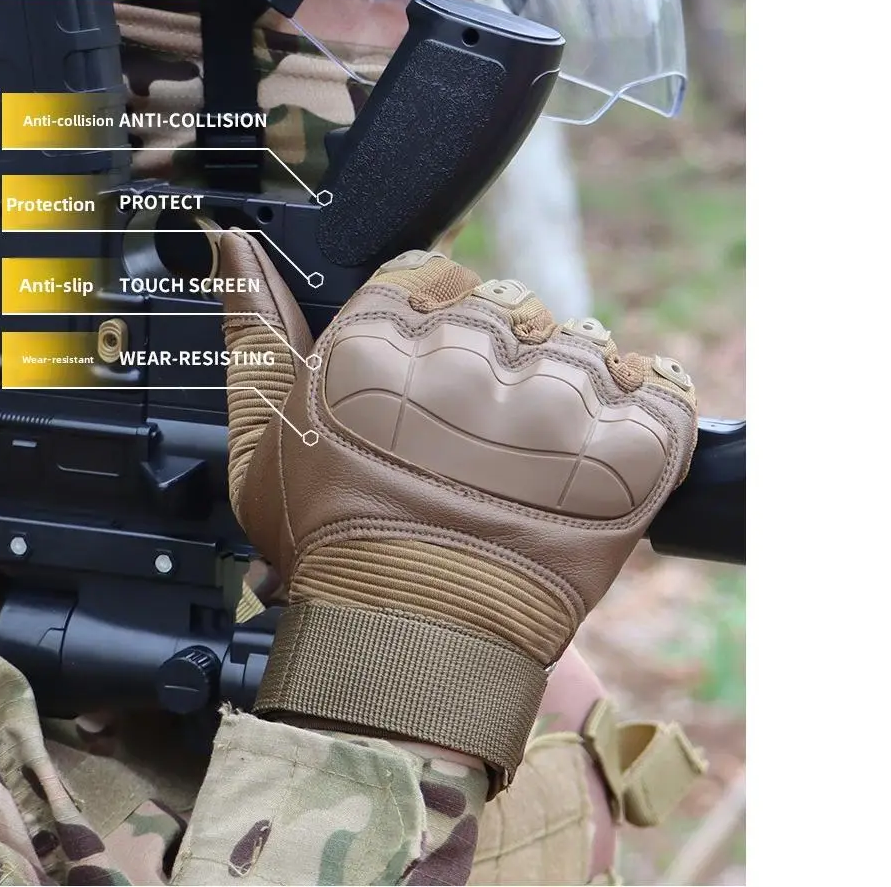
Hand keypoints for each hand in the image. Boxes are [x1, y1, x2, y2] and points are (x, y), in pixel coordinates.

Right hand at [218, 235, 697, 793]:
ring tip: (534, 460)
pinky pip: (660, 385)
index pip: (429, 272)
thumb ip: (253, 327)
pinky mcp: (628, 449)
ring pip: (582, 340)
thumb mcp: (264, 434)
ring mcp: (556, 401)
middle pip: (507, 304)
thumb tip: (231, 242)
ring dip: (567, 388)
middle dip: (496, 357)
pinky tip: (596, 457)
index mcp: (382, 337)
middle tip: (480, 433)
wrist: (412, 647)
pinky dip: (639, 414)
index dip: (432, 322)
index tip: (429, 374)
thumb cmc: (331, 545)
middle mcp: (471, 355)